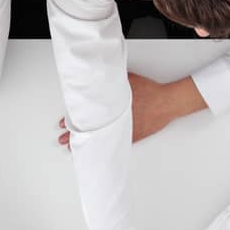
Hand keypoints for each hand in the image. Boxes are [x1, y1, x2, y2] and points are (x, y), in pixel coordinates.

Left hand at [53, 74, 207, 146]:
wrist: (166, 102)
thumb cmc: (150, 90)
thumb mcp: (127, 79)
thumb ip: (112, 79)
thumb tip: (100, 75)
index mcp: (112, 106)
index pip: (86, 116)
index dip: (72, 120)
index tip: (62, 124)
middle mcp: (116, 121)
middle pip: (90, 130)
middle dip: (75, 137)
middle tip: (64, 141)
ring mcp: (124, 130)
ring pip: (101, 140)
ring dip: (88, 145)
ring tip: (74, 151)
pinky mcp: (133, 136)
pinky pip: (115, 144)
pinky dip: (104, 149)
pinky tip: (97, 154)